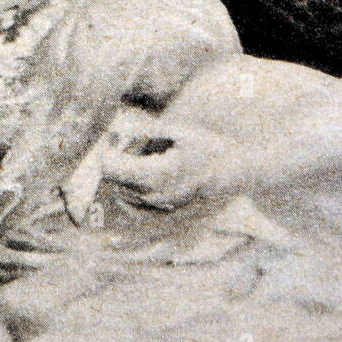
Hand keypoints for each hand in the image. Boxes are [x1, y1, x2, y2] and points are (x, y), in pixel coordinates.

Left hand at [99, 106, 236, 211]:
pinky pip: (135, 202)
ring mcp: (159, 206)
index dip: (107, 152)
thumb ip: (147, 132)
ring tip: (137, 152)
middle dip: (115, 159)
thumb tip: (122, 131)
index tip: (112, 136)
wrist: (233, 172)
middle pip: (115, 180)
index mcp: (156, 175)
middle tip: (123, 140)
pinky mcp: (165, 210)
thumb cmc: (207, 147)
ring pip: (123, 191)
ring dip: (123, 172)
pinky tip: (142, 169)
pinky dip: (131, 186)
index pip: (113, 169)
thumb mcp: (178, 132)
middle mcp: (154, 195)